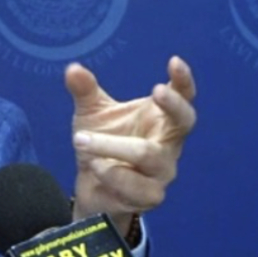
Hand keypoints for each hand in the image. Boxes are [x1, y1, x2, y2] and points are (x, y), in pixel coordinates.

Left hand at [65, 56, 196, 234]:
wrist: (93, 189)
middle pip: (185, 122)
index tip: (174, 61)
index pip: (183, 96)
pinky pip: (134, 184)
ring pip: (148, 154)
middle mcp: (169, 143)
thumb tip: (73, 69)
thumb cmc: (102, 145)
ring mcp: (163, 170)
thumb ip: (85, 92)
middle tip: (156, 90)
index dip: (183, 80)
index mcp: (161, 118)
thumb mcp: (91, 114)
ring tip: (80, 138)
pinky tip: (94, 166)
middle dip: (173, 105)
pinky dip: (110, 172)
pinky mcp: (151, 195)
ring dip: (112, 145)